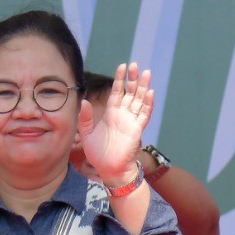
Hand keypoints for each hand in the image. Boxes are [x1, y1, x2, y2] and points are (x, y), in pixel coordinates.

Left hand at [78, 62, 154, 183]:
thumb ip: (85, 118)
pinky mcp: (137, 129)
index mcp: (111, 114)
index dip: (120, 80)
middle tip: (134, 65)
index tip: (122, 66)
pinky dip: (147, 104)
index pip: (117, 92)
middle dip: (132, 79)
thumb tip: (84, 100)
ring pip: (139, 100)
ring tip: (146, 72)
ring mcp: (131, 121)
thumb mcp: (87, 134)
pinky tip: (149, 92)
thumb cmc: (99, 154)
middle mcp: (123, 115)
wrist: (109, 169)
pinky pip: (144, 114)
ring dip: (143, 87)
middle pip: (130, 93)